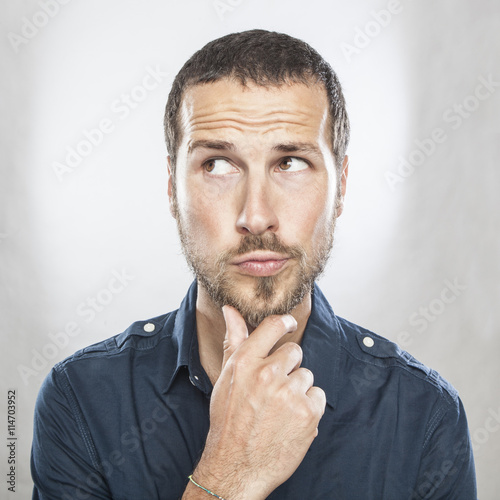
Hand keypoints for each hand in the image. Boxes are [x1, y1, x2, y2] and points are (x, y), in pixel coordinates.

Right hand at [192, 306, 325, 499]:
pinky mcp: (308, 413)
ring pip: (306, 375)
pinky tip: (291, 419)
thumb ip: (234, 340)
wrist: (237, 466)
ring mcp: (289, 394)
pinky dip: (309, 406)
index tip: (289, 324)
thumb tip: (230, 310)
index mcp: (245, 362)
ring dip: (298, 388)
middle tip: (273, 388)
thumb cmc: (229, 420)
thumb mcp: (226, 377)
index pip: (273, 326)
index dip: (284, 322)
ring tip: (279, 408)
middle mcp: (267, 374)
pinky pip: (318, 395)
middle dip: (287, 366)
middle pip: (294, 351)